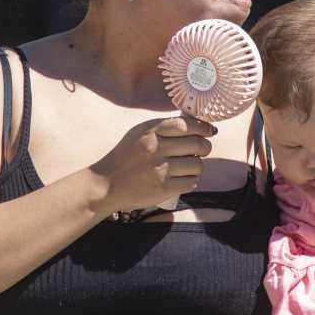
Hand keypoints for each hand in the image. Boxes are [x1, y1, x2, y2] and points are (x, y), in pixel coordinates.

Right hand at [90, 115, 215, 212]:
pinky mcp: (163, 189)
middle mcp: (156, 149)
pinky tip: (183, 179)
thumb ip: (163, 128)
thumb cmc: (125, 157)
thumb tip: (194, 124)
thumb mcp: (139, 134)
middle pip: (197, 144)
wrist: (106, 185)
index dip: (203, 128)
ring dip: (197, 166)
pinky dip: (190, 181)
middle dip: (205, 147)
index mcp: (150, 132)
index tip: (209, 131)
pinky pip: (191, 183)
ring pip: (197, 165)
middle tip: (202, 150)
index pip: (186, 125)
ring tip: (189, 167)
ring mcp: (160, 170)